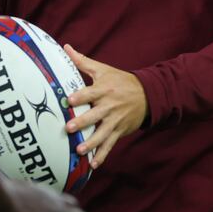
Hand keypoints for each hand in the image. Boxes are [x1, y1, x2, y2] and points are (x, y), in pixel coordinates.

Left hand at [64, 44, 147, 168]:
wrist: (147, 95)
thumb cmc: (120, 81)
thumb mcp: (103, 69)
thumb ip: (82, 61)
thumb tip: (65, 47)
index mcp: (104, 89)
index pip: (90, 93)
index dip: (80, 96)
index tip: (69, 100)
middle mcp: (109, 106)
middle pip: (94, 115)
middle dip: (82, 122)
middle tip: (69, 128)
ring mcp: (115, 121)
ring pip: (102, 134)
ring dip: (91, 143)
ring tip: (80, 150)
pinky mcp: (119, 131)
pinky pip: (110, 145)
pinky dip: (102, 155)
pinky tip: (93, 165)